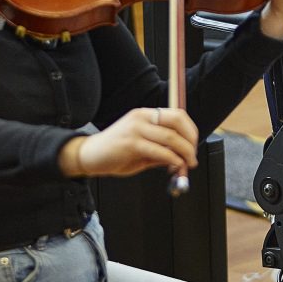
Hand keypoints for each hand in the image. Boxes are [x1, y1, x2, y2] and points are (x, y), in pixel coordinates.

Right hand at [60, 106, 198, 177]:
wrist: (88, 156)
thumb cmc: (115, 152)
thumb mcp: (141, 148)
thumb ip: (161, 150)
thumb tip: (183, 158)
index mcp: (145, 114)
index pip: (177, 115)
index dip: (191, 130)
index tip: (194, 145)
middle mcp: (141, 117)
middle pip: (177, 122)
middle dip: (191, 141)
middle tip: (193, 157)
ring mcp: (135, 129)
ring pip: (171, 137)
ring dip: (185, 153)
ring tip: (186, 165)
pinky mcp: (130, 143)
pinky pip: (160, 151)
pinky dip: (172, 160)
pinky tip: (174, 167)